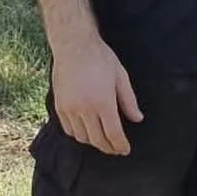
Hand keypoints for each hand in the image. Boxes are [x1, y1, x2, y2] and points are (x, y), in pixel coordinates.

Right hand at [52, 38, 143, 154]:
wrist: (73, 45)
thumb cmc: (101, 58)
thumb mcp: (121, 76)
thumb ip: (129, 100)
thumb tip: (138, 119)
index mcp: (103, 101)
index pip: (113, 133)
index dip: (120, 145)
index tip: (125, 150)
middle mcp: (85, 108)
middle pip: (97, 139)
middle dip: (108, 147)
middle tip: (116, 149)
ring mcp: (70, 109)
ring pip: (82, 137)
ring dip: (94, 142)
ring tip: (102, 140)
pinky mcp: (59, 107)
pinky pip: (69, 130)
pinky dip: (79, 135)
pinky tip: (86, 132)